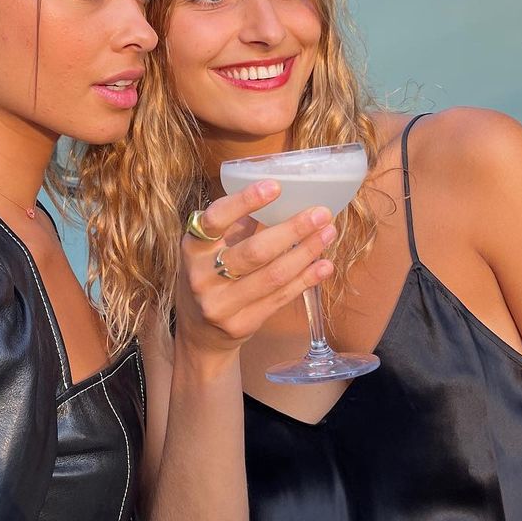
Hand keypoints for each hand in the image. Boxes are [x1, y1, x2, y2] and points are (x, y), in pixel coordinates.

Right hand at [175, 180, 335, 360]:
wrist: (199, 334)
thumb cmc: (209, 276)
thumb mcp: (209, 249)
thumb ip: (237, 226)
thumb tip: (283, 196)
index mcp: (193, 246)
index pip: (216, 219)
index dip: (245, 201)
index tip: (276, 186)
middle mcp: (201, 275)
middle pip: (254, 251)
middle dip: (293, 230)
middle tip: (321, 213)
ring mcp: (220, 304)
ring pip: (273, 276)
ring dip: (306, 253)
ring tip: (328, 233)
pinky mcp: (240, 324)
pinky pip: (280, 298)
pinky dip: (305, 279)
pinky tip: (324, 265)